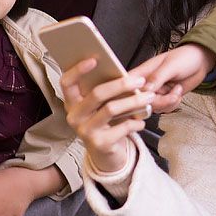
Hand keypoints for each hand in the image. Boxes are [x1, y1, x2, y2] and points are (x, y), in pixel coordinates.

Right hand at [61, 58, 151, 172]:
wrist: (106, 155)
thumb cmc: (105, 124)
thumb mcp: (100, 107)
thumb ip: (105, 91)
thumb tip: (123, 73)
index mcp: (72, 103)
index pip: (67, 83)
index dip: (78, 70)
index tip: (94, 59)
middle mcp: (75, 117)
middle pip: (96, 94)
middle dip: (121, 84)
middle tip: (139, 80)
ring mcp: (86, 131)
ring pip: (111, 109)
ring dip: (133, 101)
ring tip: (148, 97)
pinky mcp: (100, 144)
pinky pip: (122, 127)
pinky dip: (135, 122)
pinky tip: (141, 121)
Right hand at [130, 44, 215, 111]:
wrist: (200, 62)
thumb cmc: (184, 57)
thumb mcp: (171, 66)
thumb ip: (157, 77)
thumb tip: (145, 89)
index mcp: (143, 72)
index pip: (128, 86)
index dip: (133, 95)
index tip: (147, 97)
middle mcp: (146, 84)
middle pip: (141, 102)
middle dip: (158, 102)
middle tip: (171, 95)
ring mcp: (155, 92)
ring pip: (153, 108)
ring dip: (168, 103)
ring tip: (177, 90)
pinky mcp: (164, 98)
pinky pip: (163, 109)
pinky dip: (172, 104)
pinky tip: (178, 93)